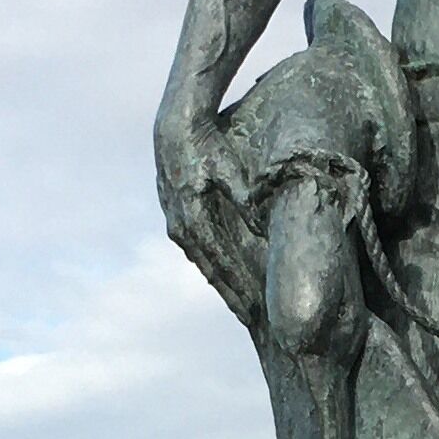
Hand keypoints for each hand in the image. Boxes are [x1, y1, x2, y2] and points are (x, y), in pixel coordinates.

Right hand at [154, 98, 263, 322]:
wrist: (176, 119)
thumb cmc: (209, 139)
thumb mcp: (231, 167)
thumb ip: (248, 198)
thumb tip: (264, 230)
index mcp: (193, 214)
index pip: (220, 262)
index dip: (240, 288)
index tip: (258, 311)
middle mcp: (180, 221)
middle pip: (210, 267)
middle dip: (233, 294)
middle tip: (255, 319)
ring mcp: (174, 216)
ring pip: (202, 258)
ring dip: (222, 281)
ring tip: (242, 304)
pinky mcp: (174, 208)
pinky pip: (195, 244)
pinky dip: (212, 262)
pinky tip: (225, 272)